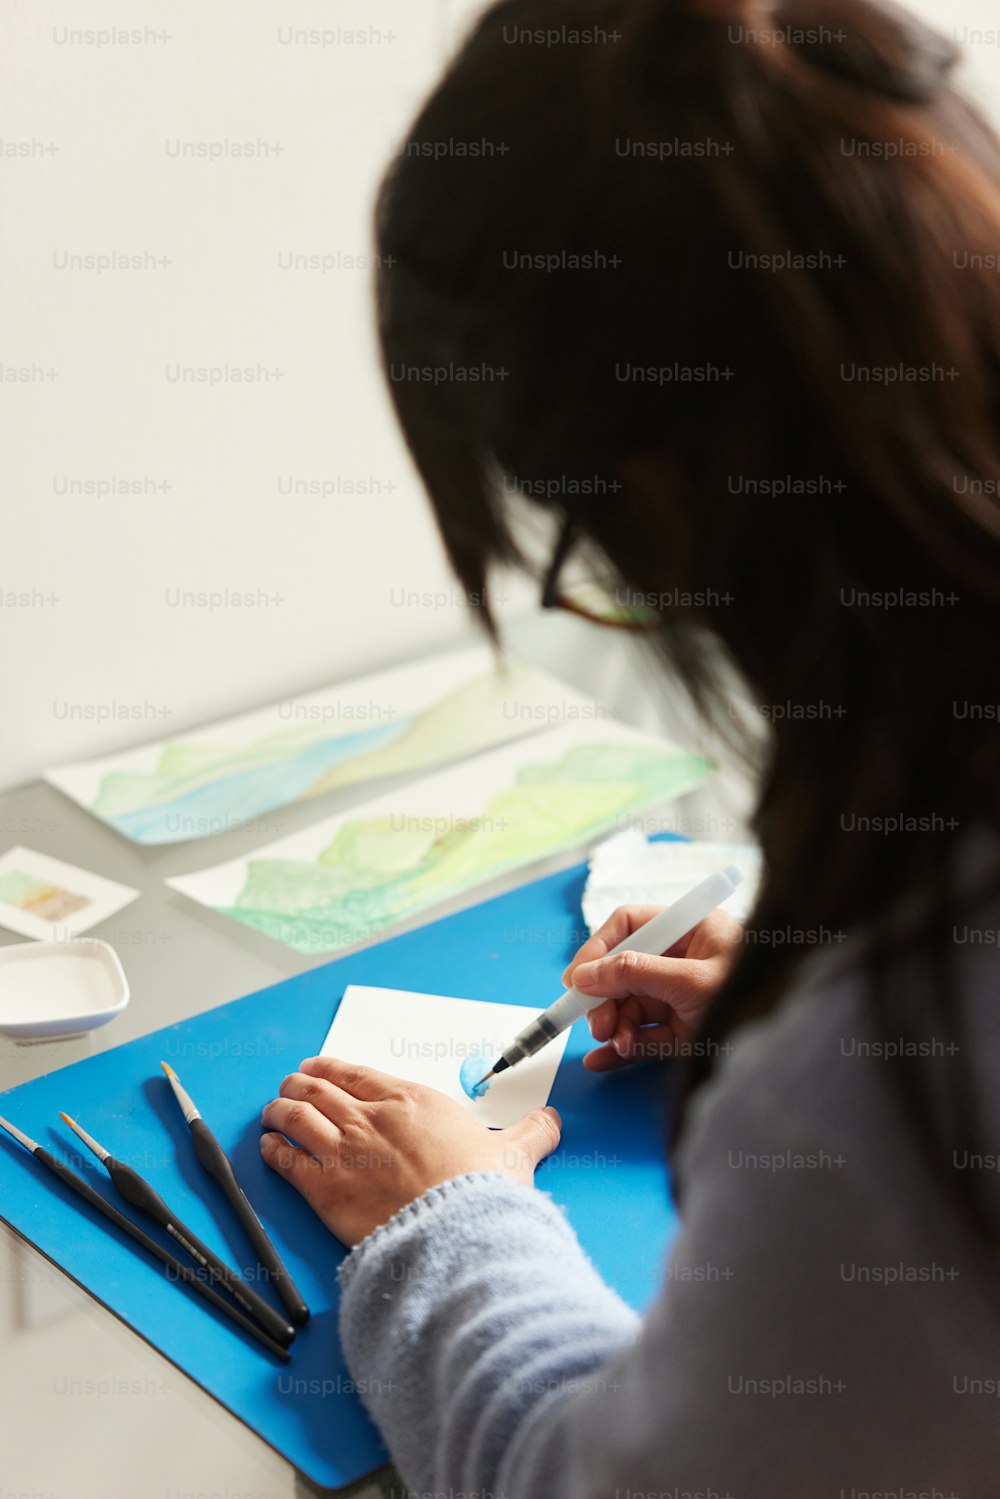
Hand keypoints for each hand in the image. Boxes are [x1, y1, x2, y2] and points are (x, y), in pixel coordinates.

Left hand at [260, 1055, 561, 1246]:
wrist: (458, 1231)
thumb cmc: (482, 1193)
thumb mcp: (514, 1154)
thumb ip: (530, 1134)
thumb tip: (551, 1121)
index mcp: (410, 1102)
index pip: (357, 1075)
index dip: (332, 1069)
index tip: (319, 1068)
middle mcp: (370, 1119)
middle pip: (318, 1090)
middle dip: (298, 1085)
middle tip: (289, 1086)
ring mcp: (343, 1152)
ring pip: (295, 1118)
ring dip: (279, 1111)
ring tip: (272, 1111)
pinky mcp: (325, 1189)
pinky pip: (287, 1161)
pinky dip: (272, 1151)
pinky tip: (266, 1148)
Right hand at [564, 906, 742, 1071]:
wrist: (797, 1050)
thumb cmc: (754, 997)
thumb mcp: (691, 982)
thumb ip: (635, 974)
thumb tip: (585, 976)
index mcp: (690, 929)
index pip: (631, 925)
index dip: (599, 948)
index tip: (577, 979)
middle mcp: (682, 959)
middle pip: (624, 970)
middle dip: (605, 997)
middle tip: (596, 1023)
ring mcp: (681, 996)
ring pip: (630, 1006)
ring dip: (615, 1026)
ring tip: (616, 1042)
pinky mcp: (683, 1030)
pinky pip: (643, 1036)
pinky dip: (621, 1048)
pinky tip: (602, 1060)